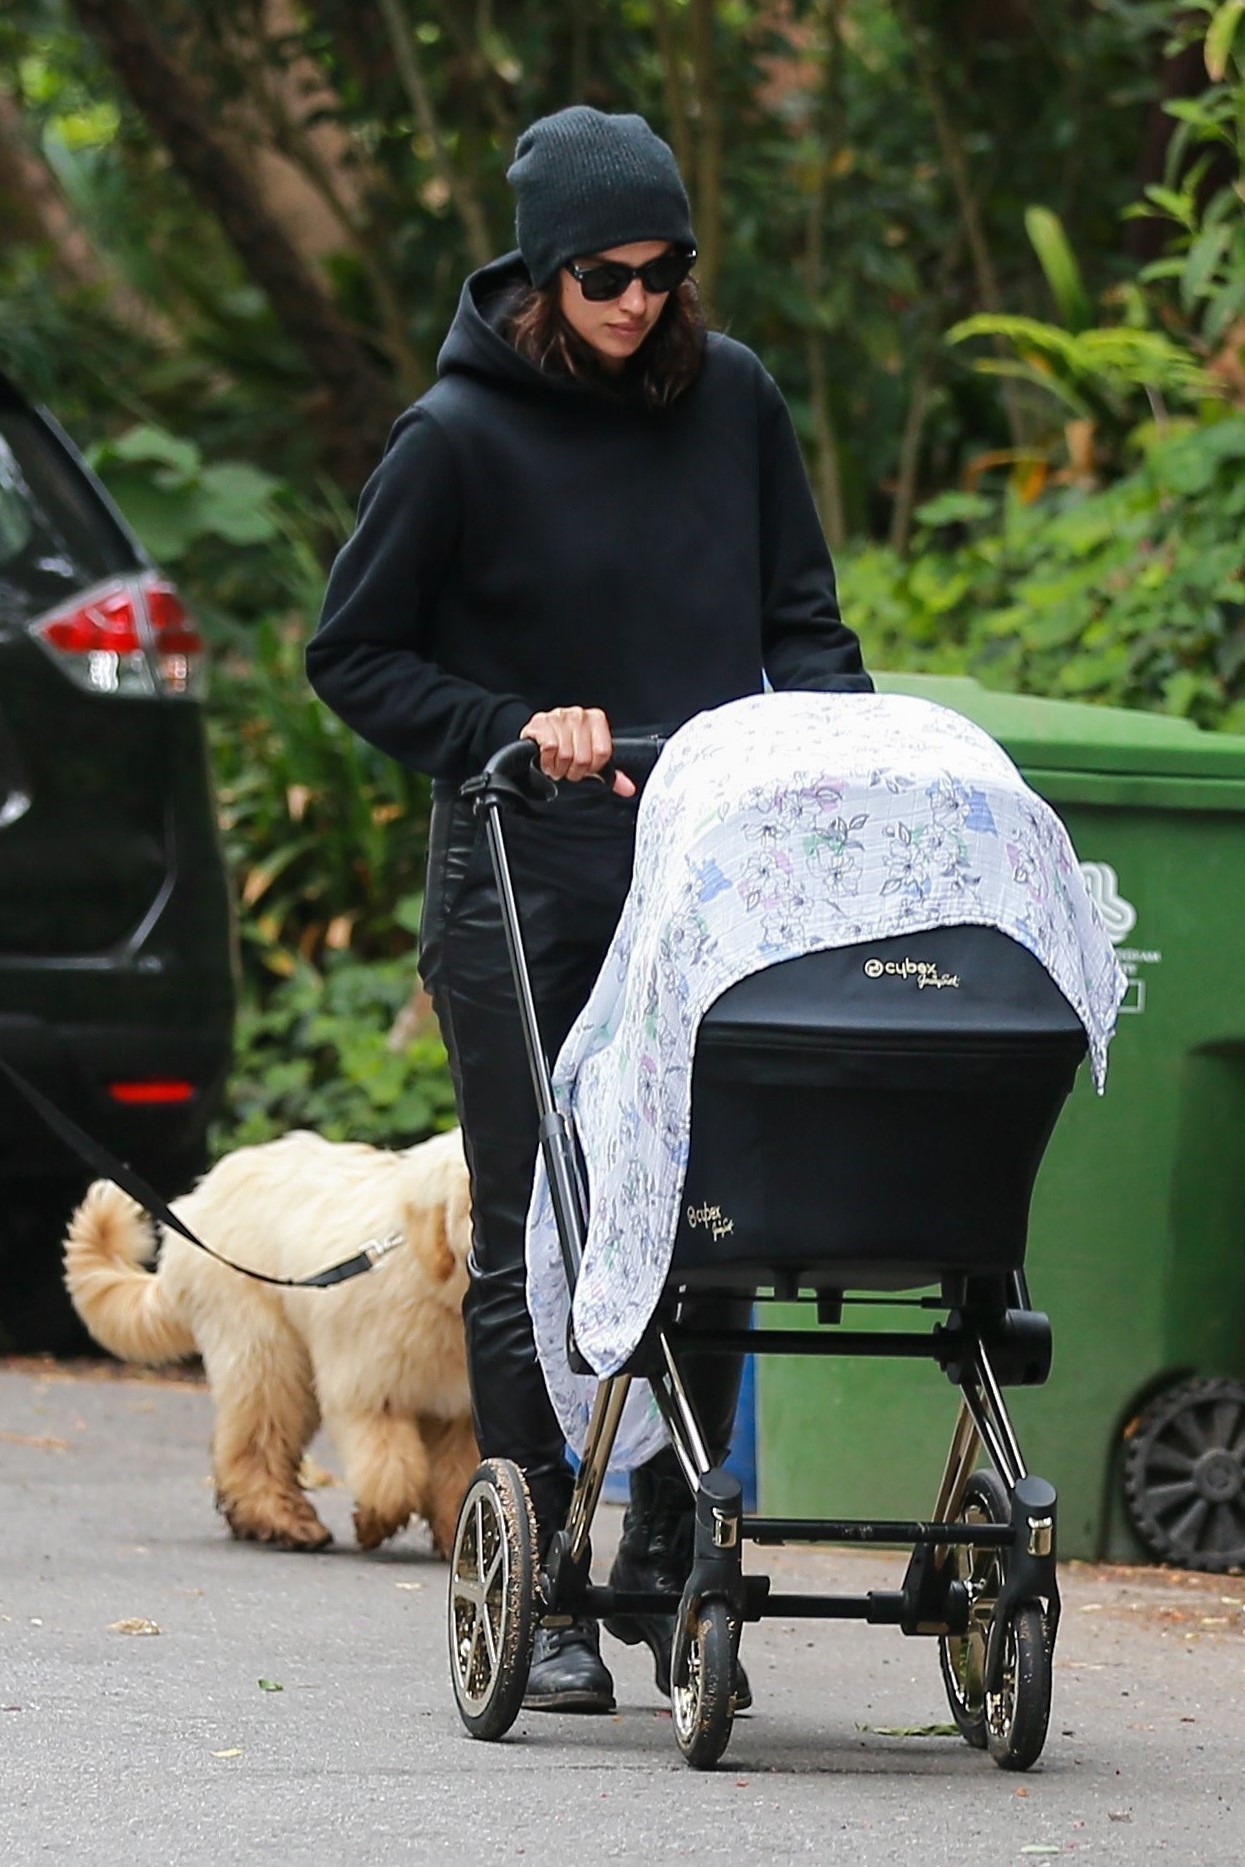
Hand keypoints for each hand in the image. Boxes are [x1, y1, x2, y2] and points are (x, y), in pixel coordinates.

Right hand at [519, 706, 636, 797]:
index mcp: (596, 719)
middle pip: (583, 757)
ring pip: (566, 755)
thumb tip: (628, 788)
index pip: (603, 753)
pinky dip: (547, 761)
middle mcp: (579, 715)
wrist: (537, 738)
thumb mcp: (590, 760)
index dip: (592, 768)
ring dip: (558, 768)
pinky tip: (546, 759)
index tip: (585, 768)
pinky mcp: (541, 723)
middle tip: (567, 769)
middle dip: (573, 771)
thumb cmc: (566, 747)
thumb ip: (611, 775)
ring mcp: (559, 716)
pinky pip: (550, 748)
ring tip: (556, 765)